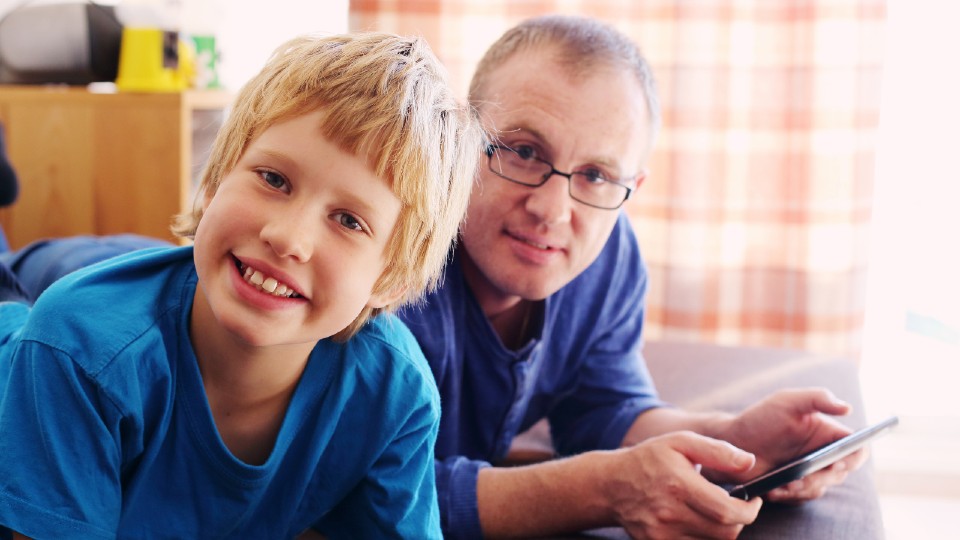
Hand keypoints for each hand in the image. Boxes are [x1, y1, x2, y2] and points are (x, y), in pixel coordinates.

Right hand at [603, 431, 761, 538]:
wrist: (611, 484)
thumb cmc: (650, 459)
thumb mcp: (681, 443)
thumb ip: (717, 451)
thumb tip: (749, 462)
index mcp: (679, 484)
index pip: (728, 511)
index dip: (750, 510)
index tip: (754, 501)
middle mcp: (670, 512)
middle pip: (725, 533)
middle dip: (739, 520)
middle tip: (737, 506)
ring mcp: (662, 533)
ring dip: (722, 529)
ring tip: (714, 511)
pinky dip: (704, 537)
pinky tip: (698, 520)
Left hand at [716, 388, 865, 502]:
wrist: (731, 440)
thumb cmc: (760, 417)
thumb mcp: (787, 400)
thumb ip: (817, 398)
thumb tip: (848, 407)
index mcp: (827, 434)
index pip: (856, 450)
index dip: (853, 458)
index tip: (839, 461)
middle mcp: (822, 455)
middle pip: (839, 473)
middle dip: (822, 477)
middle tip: (803, 476)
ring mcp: (808, 473)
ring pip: (819, 488)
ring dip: (803, 488)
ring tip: (783, 484)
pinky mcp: (792, 487)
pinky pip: (799, 498)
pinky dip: (788, 495)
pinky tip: (772, 489)